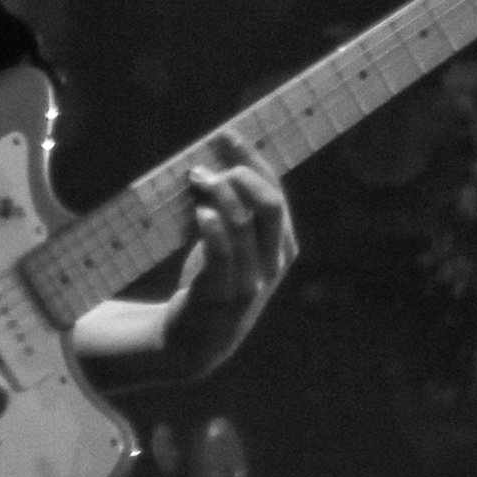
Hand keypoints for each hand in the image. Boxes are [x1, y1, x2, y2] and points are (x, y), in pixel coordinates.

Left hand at [158, 138, 294, 377]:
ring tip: (195, 178)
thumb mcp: (233, 245)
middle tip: (208, 163)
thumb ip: (234, 210)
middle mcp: (272, 262)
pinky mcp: (223, 295)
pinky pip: (223, 254)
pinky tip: (199, 210)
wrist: (195, 341)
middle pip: (269, 205)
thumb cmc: (213, 282)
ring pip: (244, 225)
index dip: (254, 159)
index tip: (227, 135)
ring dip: (218, 194)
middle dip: (241, 173)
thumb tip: (218, 160)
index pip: (276, 192)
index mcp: (282, 245)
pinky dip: (212, 227)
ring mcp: (250, 281)